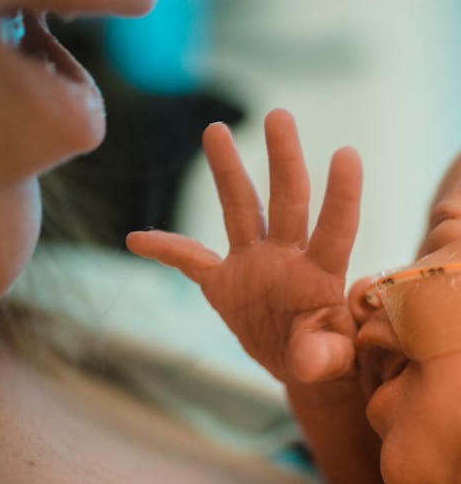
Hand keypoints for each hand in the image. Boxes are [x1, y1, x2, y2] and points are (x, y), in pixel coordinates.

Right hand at [126, 110, 361, 383]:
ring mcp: (252, 263)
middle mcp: (287, 256)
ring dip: (227, 171)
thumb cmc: (327, 359)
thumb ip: (322, 356)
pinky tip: (136, 239)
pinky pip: (188, 259)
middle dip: (284, 159)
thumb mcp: (330, 363)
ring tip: (214, 129)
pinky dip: (164, 249)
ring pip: (240, 208)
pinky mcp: (222, 281)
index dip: (341, 194)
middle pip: (288, 199)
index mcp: (321, 273)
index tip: (346, 154)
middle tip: (278, 115)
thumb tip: (308, 359)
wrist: (299, 367)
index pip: (335, 227)